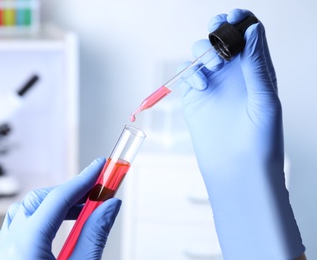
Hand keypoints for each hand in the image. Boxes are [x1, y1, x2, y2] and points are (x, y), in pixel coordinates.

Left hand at [0, 157, 120, 259]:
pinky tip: (54, 225)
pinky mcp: (3, 258)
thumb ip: (95, 235)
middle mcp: (8, 242)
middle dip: (70, 191)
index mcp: (26, 243)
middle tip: (96, 190)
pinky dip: (40, 218)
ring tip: (80, 210)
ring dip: (55, 205)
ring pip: (26, 211)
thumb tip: (110, 206)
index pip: (60, 198)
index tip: (101, 166)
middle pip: (40, 200)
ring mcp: (2, 250)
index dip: (84, 179)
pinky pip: (18, 226)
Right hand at [180, 9, 304, 258]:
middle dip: (218, 27)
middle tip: (217, 31)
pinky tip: (201, 85)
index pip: (249, 34)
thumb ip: (256, 64)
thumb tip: (252, 29)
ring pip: (202, 52)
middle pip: (222, 37)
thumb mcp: (265, 98)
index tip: (234, 16)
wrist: (237, 169)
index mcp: (256, 70)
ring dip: (204, 50)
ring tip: (213, 65)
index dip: (241, 20)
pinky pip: (188, 73)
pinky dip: (191, 72)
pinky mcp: (194, 97)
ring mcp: (213, 85)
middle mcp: (234, 74)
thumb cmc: (261, 139)